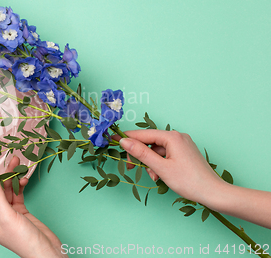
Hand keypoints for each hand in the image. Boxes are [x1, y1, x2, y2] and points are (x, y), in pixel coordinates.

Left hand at [0, 154, 66, 257]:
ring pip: (2, 187)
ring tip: (13, 159)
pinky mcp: (18, 209)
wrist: (46, 252)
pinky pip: (15, 191)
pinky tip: (23, 177)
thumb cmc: (23, 241)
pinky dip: (19, 183)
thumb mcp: (7, 216)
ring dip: (7, 174)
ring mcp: (5, 211)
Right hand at [119, 129, 270, 227]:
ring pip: (157, 150)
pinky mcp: (184, 153)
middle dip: (140, 154)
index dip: (127, 138)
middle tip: (132, 167)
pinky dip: (159, 163)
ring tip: (153, 176)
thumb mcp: (161, 168)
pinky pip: (165, 154)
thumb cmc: (189, 181)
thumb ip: (141, 153)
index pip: (143, 134)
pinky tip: (160, 175)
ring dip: (150, 162)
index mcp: (172, 137)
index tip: (112, 140)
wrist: (214, 193)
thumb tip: (125, 142)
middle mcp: (177, 137)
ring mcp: (182, 144)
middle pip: (150, 141)